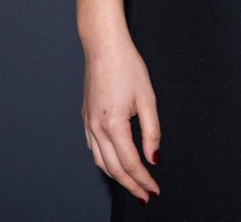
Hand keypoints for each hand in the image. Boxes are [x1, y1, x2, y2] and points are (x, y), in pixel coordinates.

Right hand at [82, 31, 161, 203]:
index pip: (131, 163)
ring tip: (132, 184)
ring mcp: (88, 123)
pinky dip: (105, 162)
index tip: (154, 190)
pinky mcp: (86, 117)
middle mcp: (97, 128)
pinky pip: (93, 148)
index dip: (144, 180)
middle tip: (145, 195)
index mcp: (113, 125)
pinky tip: (114, 162)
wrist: (103, 45)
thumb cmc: (127, 65)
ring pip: (100, 162)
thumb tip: (153, 159)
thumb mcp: (148, 98)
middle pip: (114, 169)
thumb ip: (152, 132)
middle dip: (131, 185)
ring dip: (117, 177)